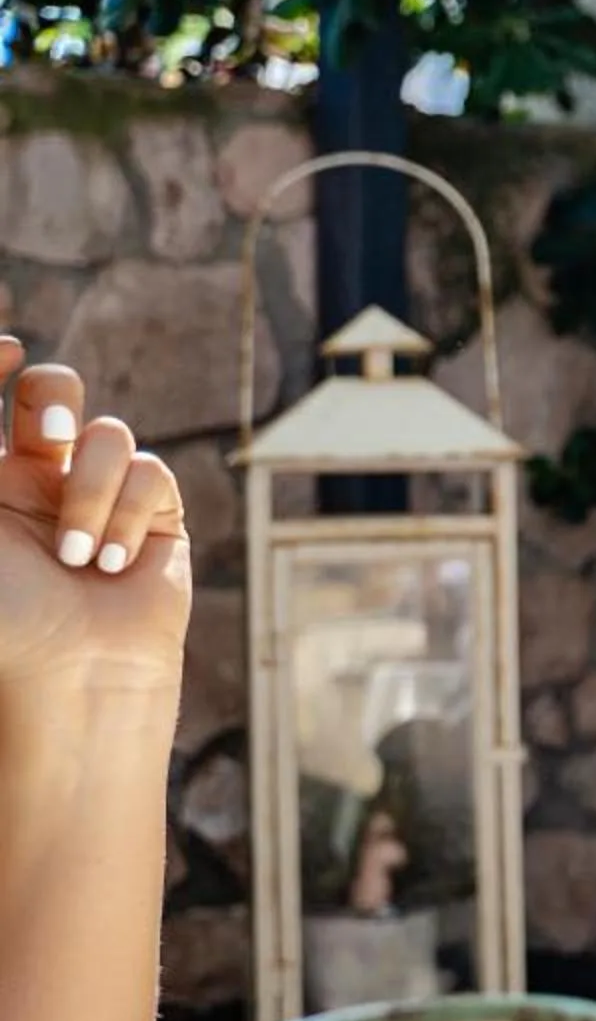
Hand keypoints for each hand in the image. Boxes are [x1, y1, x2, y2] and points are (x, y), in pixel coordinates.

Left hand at [0, 338, 191, 688]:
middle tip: (46, 431)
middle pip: (54, 389)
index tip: (8, 351)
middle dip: (52, 397)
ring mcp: (101, 493)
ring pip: (107, 438)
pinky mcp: (155, 513)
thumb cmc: (4, 610)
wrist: (72, 670)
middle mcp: (40, 476)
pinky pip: (152, 476)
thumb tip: (4, 357)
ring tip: (77, 559)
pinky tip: (112, 565)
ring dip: (90, 498)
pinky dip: (127, 520)